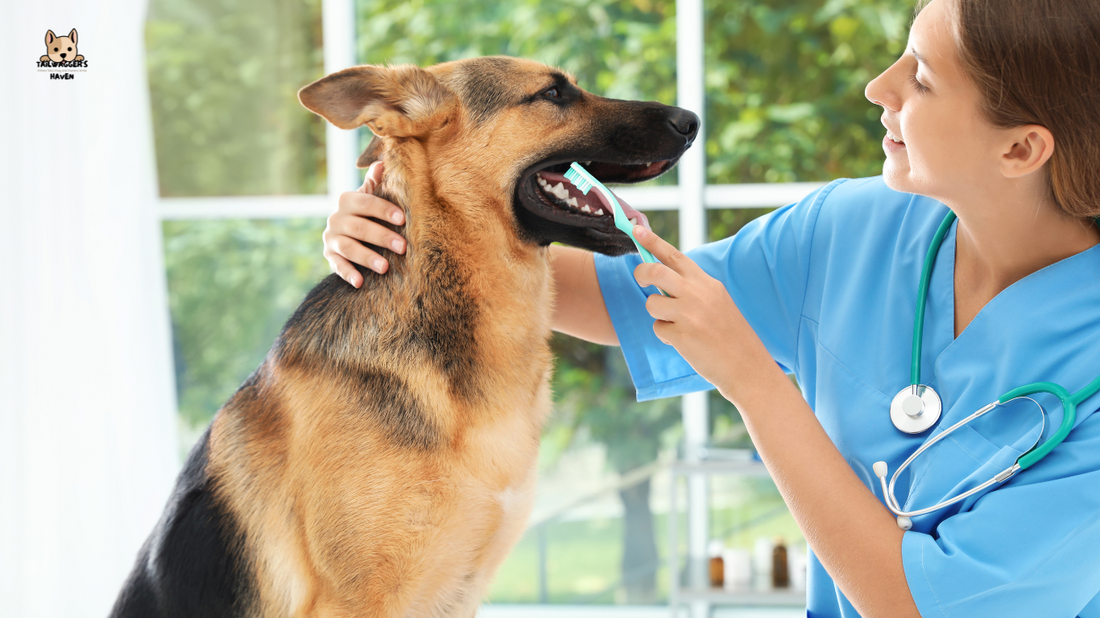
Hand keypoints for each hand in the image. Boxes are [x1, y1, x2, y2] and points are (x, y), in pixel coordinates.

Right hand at [322, 161, 406, 287]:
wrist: (344, 230)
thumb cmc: (366, 211)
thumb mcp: (370, 195)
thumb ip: (376, 181)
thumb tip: (383, 162)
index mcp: (348, 200)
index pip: (366, 203)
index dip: (384, 210)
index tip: (403, 219)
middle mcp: (336, 218)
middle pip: (359, 227)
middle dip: (382, 237)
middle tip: (403, 247)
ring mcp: (331, 238)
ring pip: (349, 247)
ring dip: (367, 257)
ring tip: (385, 267)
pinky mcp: (329, 255)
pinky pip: (337, 265)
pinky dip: (347, 273)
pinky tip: (360, 282)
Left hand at [629, 225, 770, 398]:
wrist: (748, 366)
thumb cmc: (730, 335)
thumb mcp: (718, 302)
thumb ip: (693, 289)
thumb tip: (661, 279)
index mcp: (707, 283)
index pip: (675, 256)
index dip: (653, 242)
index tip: (636, 229)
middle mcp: (698, 293)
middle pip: (655, 272)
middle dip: (641, 273)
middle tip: (640, 280)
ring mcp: (689, 314)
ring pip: (652, 303)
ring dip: (658, 315)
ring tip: (677, 325)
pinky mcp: (681, 335)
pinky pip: (658, 328)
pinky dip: (666, 336)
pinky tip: (685, 342)